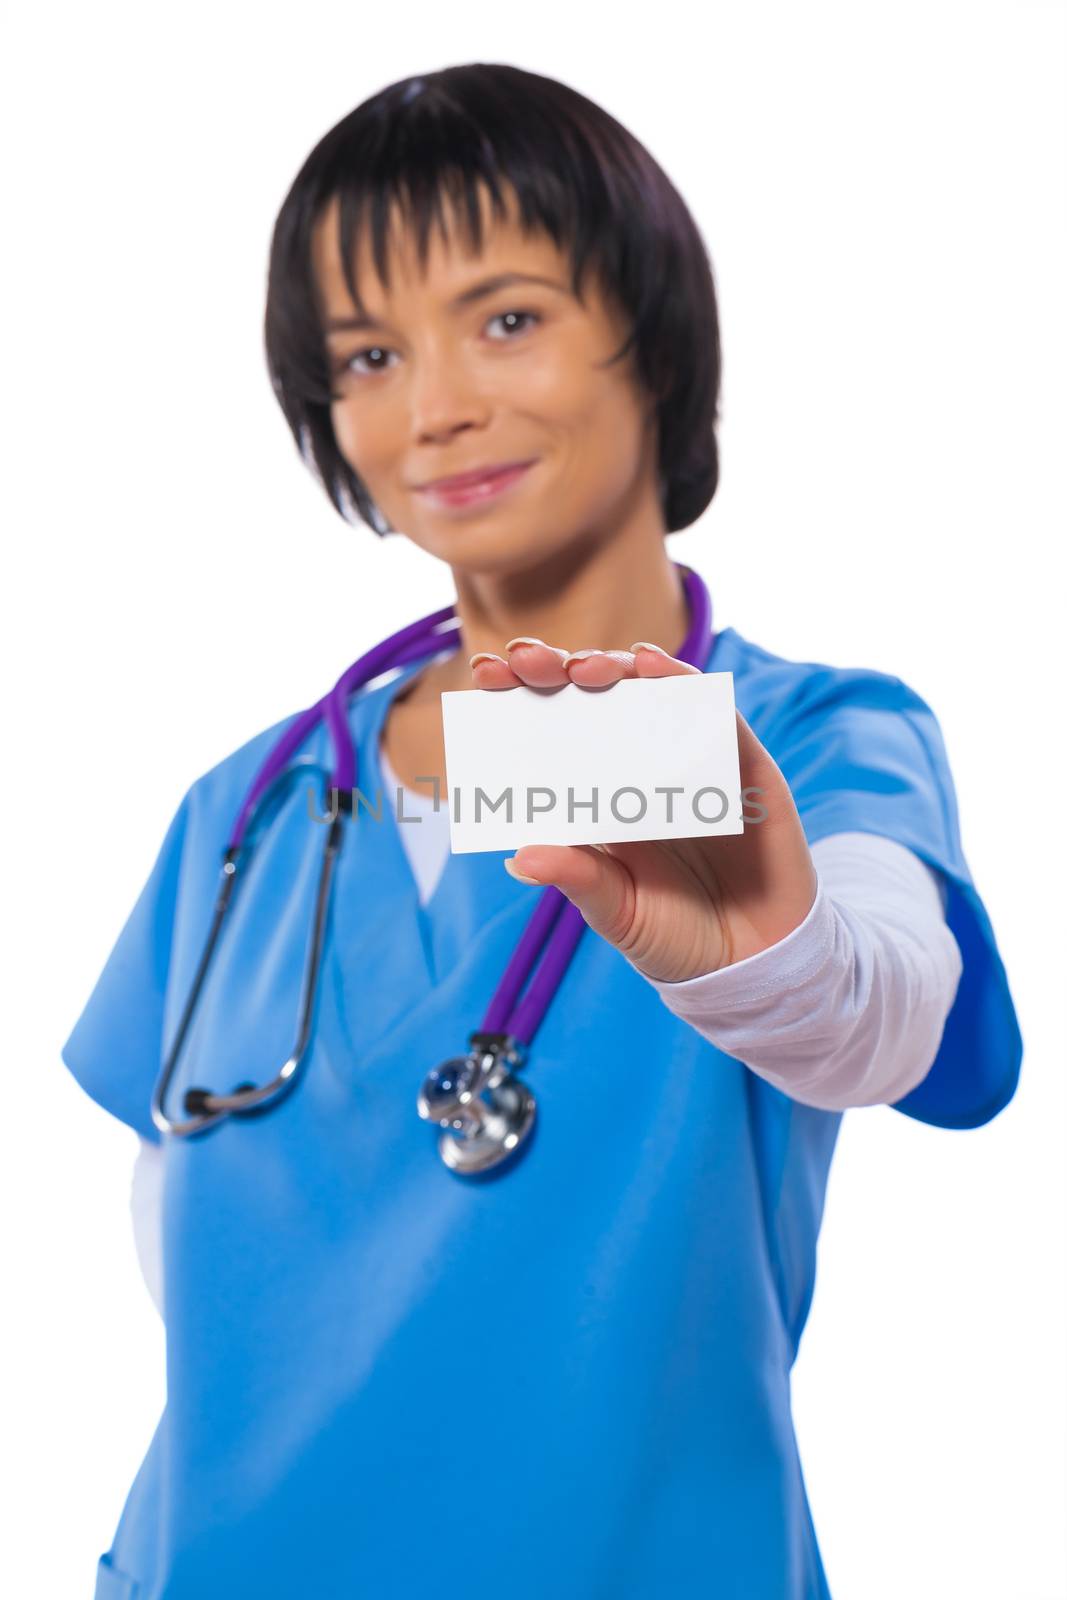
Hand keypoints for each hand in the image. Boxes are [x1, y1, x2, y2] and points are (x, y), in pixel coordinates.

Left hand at [469, 638, 817, 983]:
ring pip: (647, 692)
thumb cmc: (676, 936)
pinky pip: (712, 712)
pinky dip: (682, 682)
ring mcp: (691, 759)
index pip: (551, 733)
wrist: (754, 964)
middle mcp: (639, 767)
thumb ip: (579, 880)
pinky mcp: (742, 763)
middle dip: (555, 670)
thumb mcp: (617, 912)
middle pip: (593, 699)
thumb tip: (520, 858)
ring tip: (581, 669)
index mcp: (598, 797)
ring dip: (612, 667)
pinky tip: (653, 666)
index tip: (485, 674)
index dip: (521, 697)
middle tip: (524, 660)